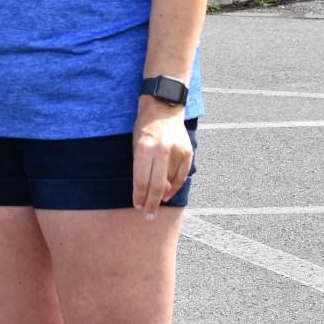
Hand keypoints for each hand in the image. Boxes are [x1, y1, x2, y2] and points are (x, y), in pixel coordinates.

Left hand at [132, 100, 191, 216]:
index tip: (138, 207)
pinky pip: (182, 175)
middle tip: (148, 216)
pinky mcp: (188, 152)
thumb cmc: (144, 127)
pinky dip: (176, 186)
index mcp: (144, 148)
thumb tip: (155, 193)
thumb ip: (143, 168)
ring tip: (157, 203)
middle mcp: (162, 150)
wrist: (163, 107)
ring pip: (171, 182)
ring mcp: (177, 151)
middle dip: (151, 204)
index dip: (139, 197)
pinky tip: (169, 193)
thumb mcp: (136, 145)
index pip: (141, 180)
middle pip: (157, 186)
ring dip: (164, 195)